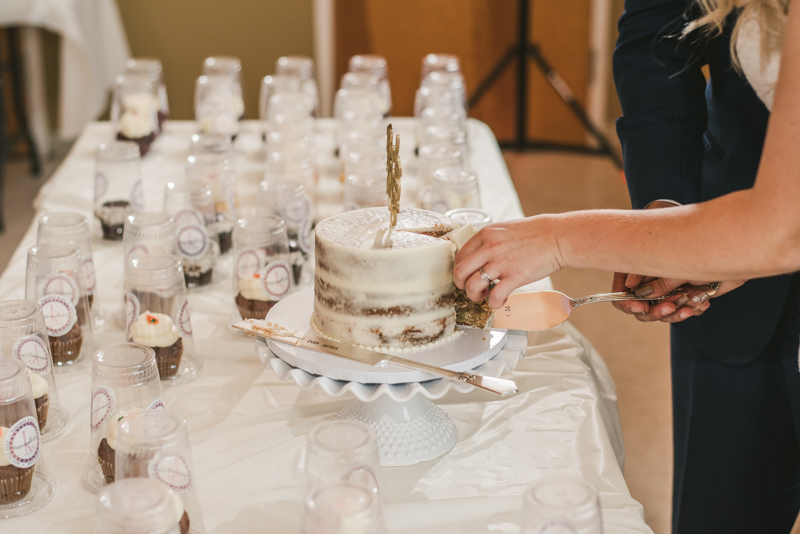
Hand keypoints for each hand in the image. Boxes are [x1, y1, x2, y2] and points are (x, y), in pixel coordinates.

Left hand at [453, 216, 562, 308]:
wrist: (558, 237)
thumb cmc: (535, 233)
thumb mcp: (504, 230)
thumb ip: (489, 242)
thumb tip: (477, 257)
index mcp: (486, 234)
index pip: (459, 256)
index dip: (460, 270)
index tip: (467, 276)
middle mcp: (490, 248)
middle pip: (460, 272)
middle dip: (462, 285)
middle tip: (472, 288)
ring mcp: (501, 263)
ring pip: (472, 286)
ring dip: (474, 296)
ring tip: (484, 295)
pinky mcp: (515, 277)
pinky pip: (495, 296)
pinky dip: (494, 303)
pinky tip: (499, 300)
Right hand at [608, 200, 744, 322]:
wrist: (694, 228)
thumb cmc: (667, 233)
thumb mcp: (655, 252)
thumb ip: (645, 272)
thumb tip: (631, 287)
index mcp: (631, 278)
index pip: (621, 298)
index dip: (628, 305)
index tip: (640, 307)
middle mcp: (647, 288)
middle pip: (644, 310)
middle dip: (657, 311)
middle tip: (670, 306)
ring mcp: (665, 292)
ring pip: (665, 313)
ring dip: (677, 312)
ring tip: (690, 305)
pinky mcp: (683, 294)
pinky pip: (684, 309)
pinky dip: (692, 308)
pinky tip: (701, 304)